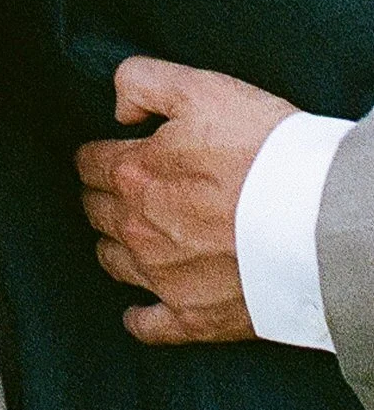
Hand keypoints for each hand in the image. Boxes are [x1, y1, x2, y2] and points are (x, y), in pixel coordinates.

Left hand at [75, 56, 296, 345]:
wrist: (321, 219)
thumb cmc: (266, 151)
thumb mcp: (200, 89)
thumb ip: (141, 82)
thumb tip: (118, 110)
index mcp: (134, 173)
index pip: (89, 163)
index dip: (99, 154)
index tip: (113, 154)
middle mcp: (137, 229)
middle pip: (96, 211)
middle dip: (106, 196)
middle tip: (128, 190)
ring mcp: (162, 277)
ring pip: (112, 261)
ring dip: (117, 245)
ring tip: (138, 235)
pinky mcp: (193, 318)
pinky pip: (146, 326)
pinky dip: (139, 317)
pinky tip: (140, 308)